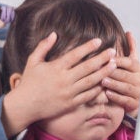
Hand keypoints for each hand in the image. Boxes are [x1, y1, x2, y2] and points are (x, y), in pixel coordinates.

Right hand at [2, 32, 116, 136]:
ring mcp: (68, 93)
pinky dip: (98, 89)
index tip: (99, 41)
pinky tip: (105, 82)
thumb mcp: (32, 61)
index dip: (88, 47)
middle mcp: (64, 80)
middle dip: (102, 58)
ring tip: (114, 65)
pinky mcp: (71, 104)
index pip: (76, 54)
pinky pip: (88, 96)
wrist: (25, 106)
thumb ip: (43, 46)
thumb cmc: (28, 82)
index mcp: (56, 68)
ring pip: (91, 81)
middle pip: (88, 67)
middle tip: (113, 51)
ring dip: (104, 72)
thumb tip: (53, 33)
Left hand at [103, 32, 139, 117]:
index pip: (128, 62)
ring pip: (125, 87)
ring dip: (114, 84)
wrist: (138, 98)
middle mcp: (139, 79)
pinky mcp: (134, 103)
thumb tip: (129, 32)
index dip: (118, 60)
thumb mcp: (132, 62)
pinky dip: (116, 97)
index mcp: (137, 68)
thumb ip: (131, 48)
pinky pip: (125, 100)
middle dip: (113, 72)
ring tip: (103, 81)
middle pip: (125, 74)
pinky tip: (108, 94)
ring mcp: (138, 92)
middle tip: (101, 70)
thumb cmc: (131, 78)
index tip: (108, 58)